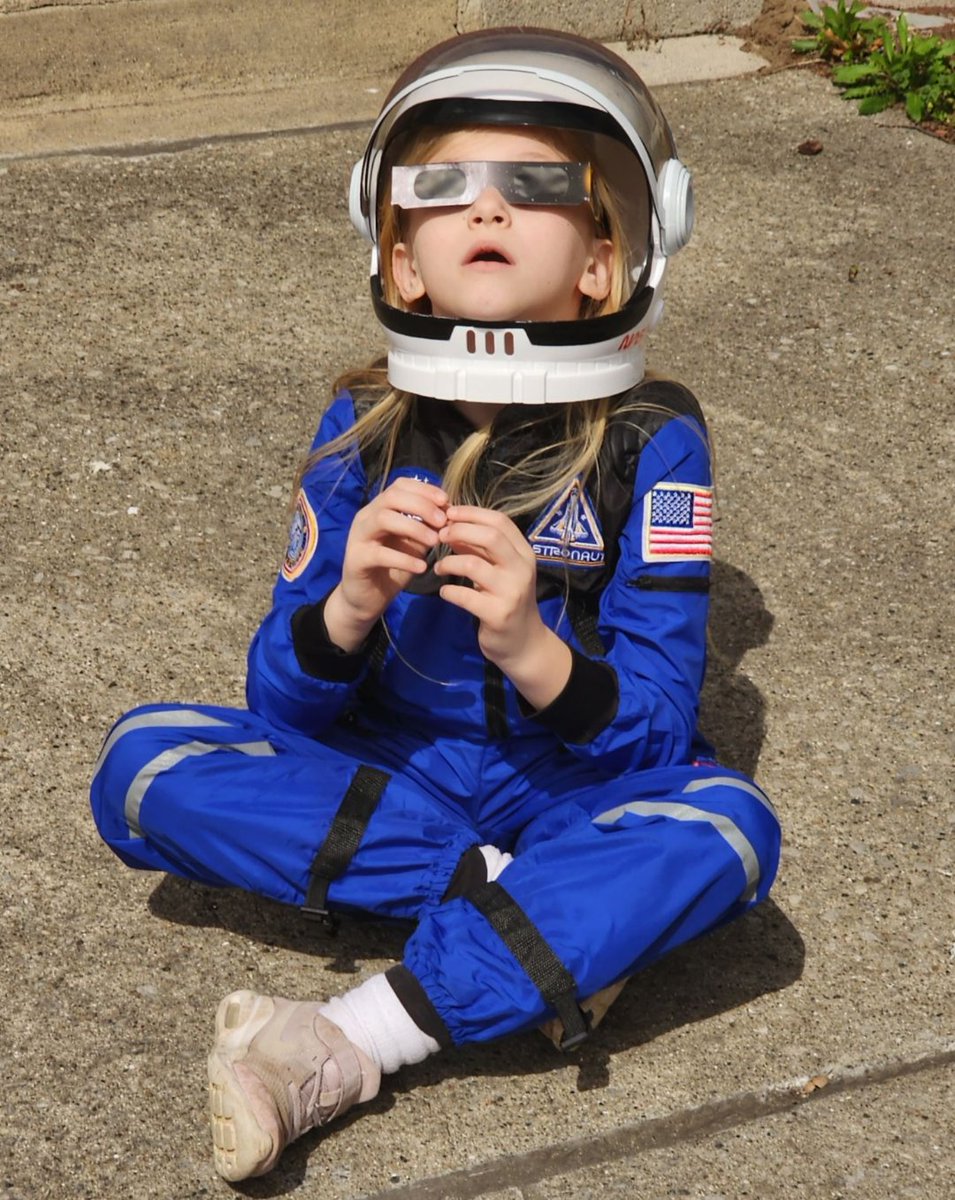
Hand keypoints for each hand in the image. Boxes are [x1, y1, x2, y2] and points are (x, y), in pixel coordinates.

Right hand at [324, 479, 447, 650]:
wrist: (365, 599)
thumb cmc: (392, 568)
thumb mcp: (414, 545)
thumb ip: (427, 528)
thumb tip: (449, 515)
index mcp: (380, 508)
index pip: (399, 485)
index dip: (424, 489)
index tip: (446, 500)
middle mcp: (366, 517)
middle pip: (392, 497)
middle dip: (421, 505)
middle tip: (443, 521)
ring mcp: (358, 537)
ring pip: (383, 519)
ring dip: (414, 527)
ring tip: (435, 542)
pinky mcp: (356, 560)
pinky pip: (380, 554)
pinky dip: (404, 559)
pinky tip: (422, 567)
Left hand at [434, 506, 570, 706]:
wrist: (523, 643)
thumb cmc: (506, 600)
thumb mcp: (499, 570)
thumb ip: (479, 548)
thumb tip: (451, 523)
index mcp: (524, 553)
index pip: (500, 521)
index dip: (471, 513)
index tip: (449, 514)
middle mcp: (522, 569)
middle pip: (490, 536)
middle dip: (459, 531)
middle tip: (439, 535)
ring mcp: (511, 592)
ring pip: (473, 564)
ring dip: (448, 562)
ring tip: (438, 568)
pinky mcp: (498, 614)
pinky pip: (464, 596)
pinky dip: (448, 591)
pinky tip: (445, 592)